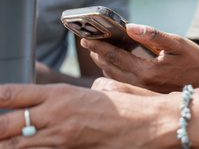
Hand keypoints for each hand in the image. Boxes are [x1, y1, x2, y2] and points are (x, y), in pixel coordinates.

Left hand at [0, 83, 172, 147]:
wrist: (149, 124)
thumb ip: (84, 92)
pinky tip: (21, 148)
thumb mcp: (103, 89)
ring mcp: (60, 137)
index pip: (14, 94)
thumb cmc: (130, 104)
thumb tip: (80, 94)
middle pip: (5, 124)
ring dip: (5, 143)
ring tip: (0, 140)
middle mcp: (55, 114)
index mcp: (61, 93)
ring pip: (16, 145)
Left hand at [82, 24, 198, 92]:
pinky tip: (114, 64)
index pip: (115, 56)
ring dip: (104, 64)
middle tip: (87, 42)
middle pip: (111, 68)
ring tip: (97, 51)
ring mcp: (144, 91)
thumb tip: (130, 27)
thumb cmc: (196, 61)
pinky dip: (114, 72)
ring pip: (115, 77)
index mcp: (147, 71)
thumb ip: (153, 35)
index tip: (87, 37)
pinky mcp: (147, 93)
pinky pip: (123, 83)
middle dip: (97, 54)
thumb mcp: (177, 43)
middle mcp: (142, 84)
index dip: (99, 46)